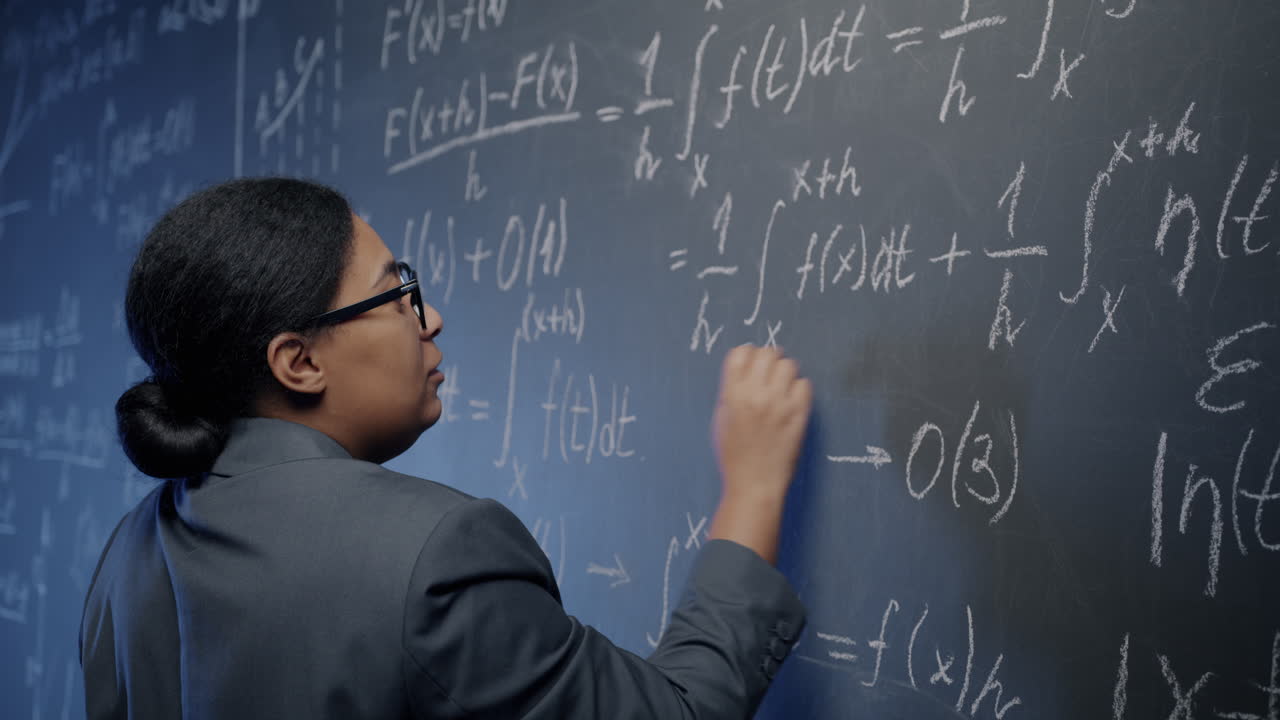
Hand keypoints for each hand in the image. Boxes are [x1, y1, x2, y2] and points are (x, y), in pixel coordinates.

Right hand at [708, 344, 811, 563]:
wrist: (755, 483)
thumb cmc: (734, 455)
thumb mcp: (721, 419)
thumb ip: (732, 392)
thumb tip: (746, 370)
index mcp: (732, 395)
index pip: (741, 353)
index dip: (746, 355)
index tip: (750, 364)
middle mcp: (756, 395)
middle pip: (767, 353)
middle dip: (768, 360)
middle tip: (768, 375)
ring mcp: (780, 403)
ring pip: (788, 365)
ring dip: (784, 373)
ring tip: (781, 388)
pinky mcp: (799, 414)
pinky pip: (805, 384)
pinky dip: (798, 389)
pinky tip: (791, 401)